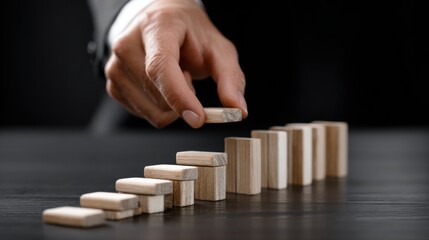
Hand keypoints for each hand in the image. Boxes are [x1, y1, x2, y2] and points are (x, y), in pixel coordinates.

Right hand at [105, 0, 247, 128]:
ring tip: (174, 78)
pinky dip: (162, 108)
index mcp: (156, 28)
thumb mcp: (218, 49)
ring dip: (173, 105)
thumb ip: (230, 79)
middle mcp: (127, 45)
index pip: (160, 68)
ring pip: (154, 112)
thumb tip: (238, 110)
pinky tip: (162, 86)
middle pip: (159, 97)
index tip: (198, 118)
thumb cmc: (189, 34)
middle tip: (189, 76)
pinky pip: (146, 115)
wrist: (161, 22)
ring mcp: (115, 66)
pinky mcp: (113, 86)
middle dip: (185, 98)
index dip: (179, 97)